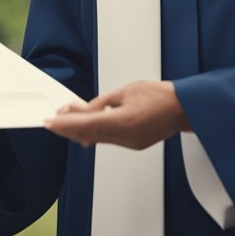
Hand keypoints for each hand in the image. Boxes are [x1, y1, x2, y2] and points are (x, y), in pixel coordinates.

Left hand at [43, 80, 189, 149]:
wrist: (185, 107)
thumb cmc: (160, 95)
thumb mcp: (125, 92)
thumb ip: (101, 103)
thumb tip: (83, 110)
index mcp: (124, 122)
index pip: (86, 125)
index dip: (65, 124)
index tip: (49, 122)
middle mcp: (127, 137)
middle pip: (89, 134)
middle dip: (68, 128)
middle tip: (51, 122)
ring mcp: (131, 143)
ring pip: (98, 138)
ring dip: (80, 131)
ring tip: (63, 121)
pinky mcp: (135, 144)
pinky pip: (109, 139)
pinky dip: (94, 133)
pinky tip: (84, 129)